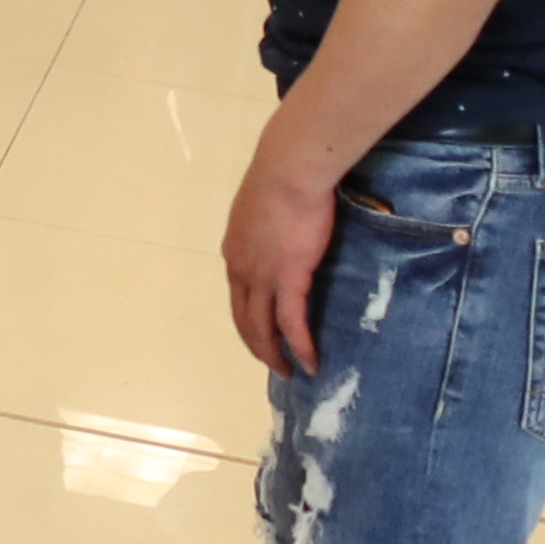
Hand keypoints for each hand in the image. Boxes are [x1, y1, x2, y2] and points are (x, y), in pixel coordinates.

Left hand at [224, 161, 339, 375]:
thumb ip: (269, 229)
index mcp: (234, 252)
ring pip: (263, 328)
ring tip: (289, 372)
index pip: (237, 296)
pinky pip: (291, 323)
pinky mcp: (288, 278)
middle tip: (275, 364)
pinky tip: (310, 363)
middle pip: (244, 319)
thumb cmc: (283, 181)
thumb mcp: (265, 210)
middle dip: (258, 346)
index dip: (249, 320)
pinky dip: (300, 347)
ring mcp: (261, 276)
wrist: (289, 171)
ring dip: (274, 354)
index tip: (262, 336)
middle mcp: (241, 269)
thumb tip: (285, 233)